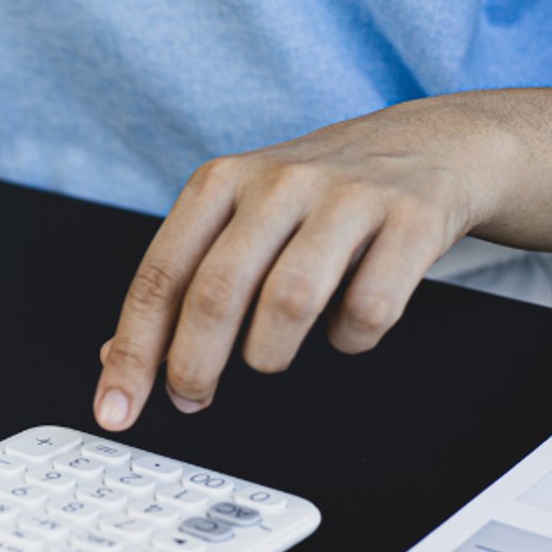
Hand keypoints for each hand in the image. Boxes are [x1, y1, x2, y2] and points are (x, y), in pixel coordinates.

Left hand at [92, 95, 519, 430]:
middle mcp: (279, 182)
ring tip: (270, 357)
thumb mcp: (240, 218)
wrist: (435, 143)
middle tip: (191, 399)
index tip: (117, 408)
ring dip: (269, 354)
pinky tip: (344, 327)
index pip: (160, 276)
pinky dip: (349, 339)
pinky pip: (367, 309)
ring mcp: (348, 197)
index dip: (133, 351)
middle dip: (193, 364)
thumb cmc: (319, 196)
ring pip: (288, 302)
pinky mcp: (412, 219)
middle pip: (216, 292)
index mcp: (221, 182)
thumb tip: (119, 357)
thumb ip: (183, 281)